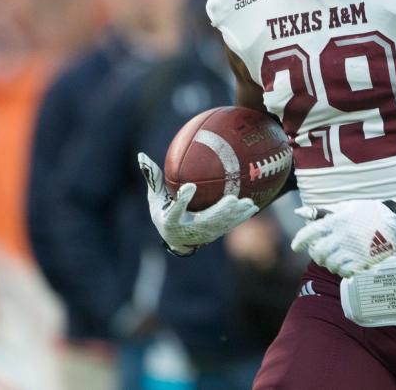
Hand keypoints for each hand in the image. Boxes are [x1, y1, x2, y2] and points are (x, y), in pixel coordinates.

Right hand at [138, 152, 258, 254]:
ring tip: (248, 204)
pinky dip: (241, 217)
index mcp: (171, 220)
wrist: (175, 239)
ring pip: (221, 225)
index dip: (183, 200)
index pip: (175, 210)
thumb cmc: (163, 213)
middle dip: (219, 212)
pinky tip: (253, 207)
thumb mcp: (155, 198)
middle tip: (232, 200)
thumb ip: (153, 179)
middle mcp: (188, 229)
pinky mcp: (215, 234)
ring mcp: (203, 234)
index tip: (190, 187)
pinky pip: (229, 225)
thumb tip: (142, 156)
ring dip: (235, 216)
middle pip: (205, 221)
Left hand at [291, 200, 395, 277]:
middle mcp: (343, 236)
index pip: (311, 232)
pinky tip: (344, 266)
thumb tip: (298, 212)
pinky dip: (342, 271)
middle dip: (315, 254)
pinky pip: (345, 272)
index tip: (295, 247)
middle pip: (319, 252)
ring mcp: (353, 249)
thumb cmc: (367, 212)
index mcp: (337, 221)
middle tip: (317, 254)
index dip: (300, 240)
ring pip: (331, 264)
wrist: (395, 221)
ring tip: (332, 259)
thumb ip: (320, 212)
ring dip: (328, 263)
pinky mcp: (363, 260)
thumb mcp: (344, 207)